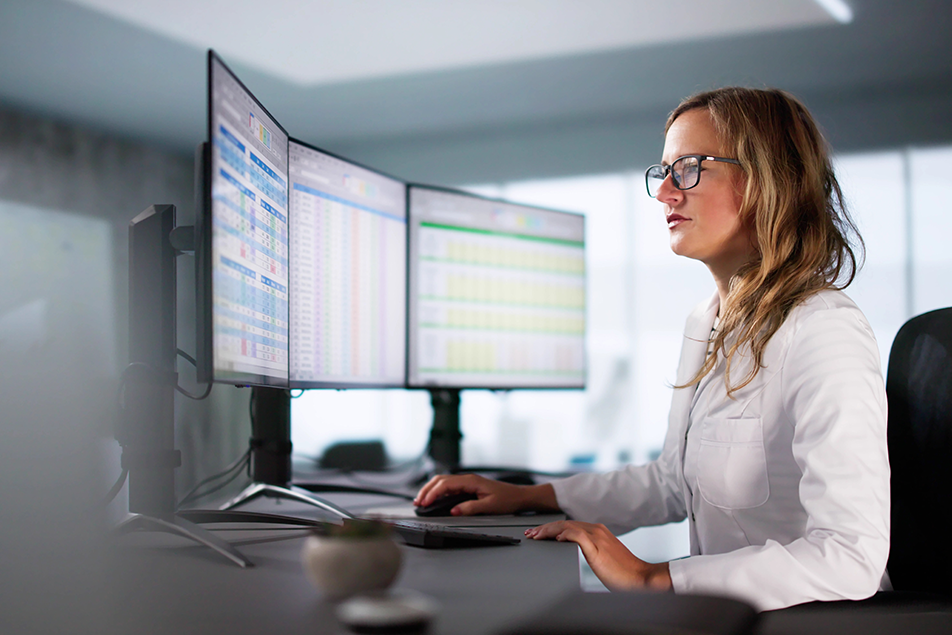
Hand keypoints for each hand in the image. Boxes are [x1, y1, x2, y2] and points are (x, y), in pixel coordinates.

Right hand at [414, 473, 556, 515]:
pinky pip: (449, 486)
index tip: (425, 502)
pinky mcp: (469, 487)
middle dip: (427, 490)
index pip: (446, 484)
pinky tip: (434, 498)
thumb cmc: (508, 499)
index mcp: (471, 481)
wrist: (519, 496)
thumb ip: (470, 508)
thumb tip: (454, 510)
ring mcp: (468, 482)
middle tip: (417, 502)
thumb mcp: (490, 506)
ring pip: (443, 482)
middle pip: (441, 480)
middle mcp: (468, 479)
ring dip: (431, 490)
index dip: (433, 493)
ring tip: (421, 500)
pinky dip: (439, 491)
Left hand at [525, 521, 671, 591]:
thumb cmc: (621, 571)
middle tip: (531, 535)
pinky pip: (578, 536)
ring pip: (567, 527)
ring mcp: (597, 538)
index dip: (550, 528)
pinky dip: (566, 534)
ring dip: (549, 531)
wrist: (639, 577)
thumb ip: (589, 548)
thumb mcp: (601, 556)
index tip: (538, 534)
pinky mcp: (598, 548)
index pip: (568, 524)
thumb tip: (571, 547)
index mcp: (597, 531)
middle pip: (564, 523)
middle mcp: (596, 530)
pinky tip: (556, 538)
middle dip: (544, 528)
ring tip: (536, 536)